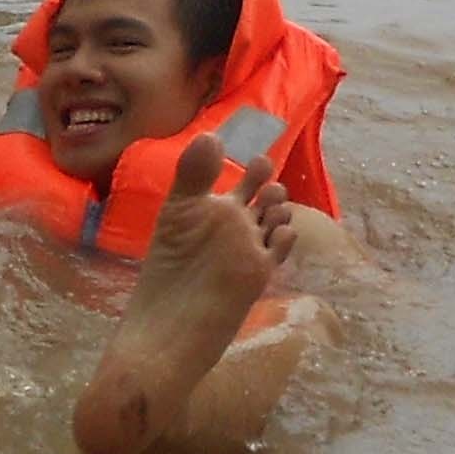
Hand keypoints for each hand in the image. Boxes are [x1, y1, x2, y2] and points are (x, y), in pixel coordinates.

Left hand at [149, 129, 294, 269]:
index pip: (247, 181)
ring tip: (270, 208)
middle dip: (272, 189)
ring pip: (277, 220)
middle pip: (267, 199)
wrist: (174, 318)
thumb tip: (212, 135)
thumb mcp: (180, 210)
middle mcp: (237, 226)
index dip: (258, 169)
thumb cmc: (170, 264)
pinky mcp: (260, 271)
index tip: (259, 160)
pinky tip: (277, 233)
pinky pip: (280, 247)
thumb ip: (194, 173)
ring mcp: (250, 248)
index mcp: (217, 208)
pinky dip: (284, 236)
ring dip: (279, 210)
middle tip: (266, 188)